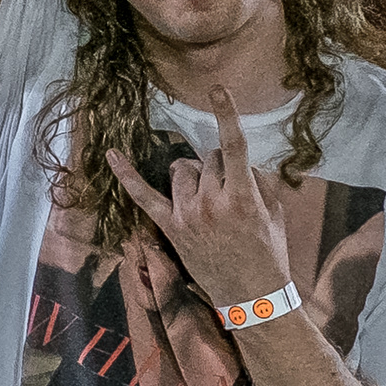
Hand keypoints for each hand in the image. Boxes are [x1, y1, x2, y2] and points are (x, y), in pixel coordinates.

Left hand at [106, 87, 300, 321]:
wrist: (252, 297)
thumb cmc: (268, 253)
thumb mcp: (273, 213)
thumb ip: (257, 181)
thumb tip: (239, 163)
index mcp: (242, 197)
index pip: (234, 146)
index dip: (227, 114)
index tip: (218, 89)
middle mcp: (211, 203)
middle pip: (209, 159)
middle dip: (220, 166)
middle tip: (231, 191)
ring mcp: (187, 216)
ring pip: (182, 170)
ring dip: (194, 174)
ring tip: (208, 196)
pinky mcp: (171, 228)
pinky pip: (144, 196)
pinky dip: (127, 175)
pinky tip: (112, 154)